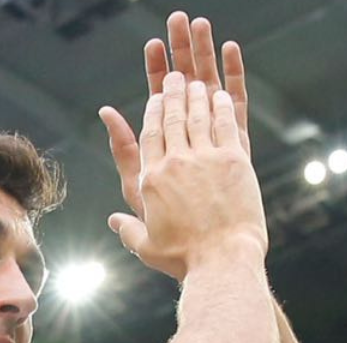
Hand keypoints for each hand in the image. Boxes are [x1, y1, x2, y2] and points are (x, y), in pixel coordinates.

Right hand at [107, 70, 265, 277]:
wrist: (222, 260)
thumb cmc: (184, 258)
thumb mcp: (147, 246)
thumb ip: (127, 229)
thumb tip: (112, 221)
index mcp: (152, 179)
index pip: (149, 135)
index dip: (152, 112)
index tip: (155, 98)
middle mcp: (176, 163)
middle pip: (171, 118)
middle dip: (172, 93)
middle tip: (174, 78)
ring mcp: (206, 159)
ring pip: (197, 116)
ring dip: (195, 95)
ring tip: (196, 82)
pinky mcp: (234, 161)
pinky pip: (225, 124)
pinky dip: (221, 107)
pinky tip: (220, 96)